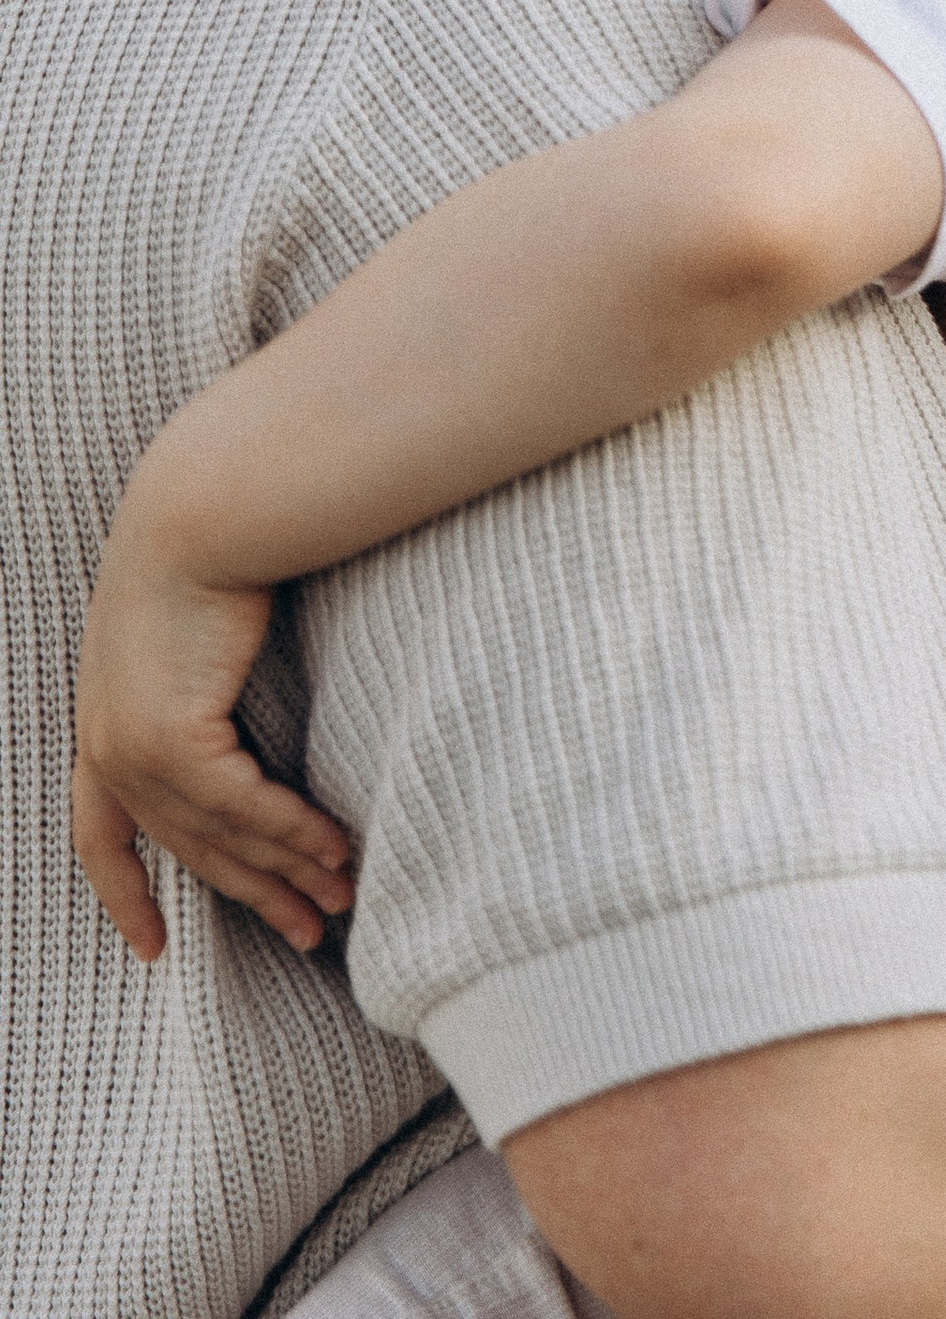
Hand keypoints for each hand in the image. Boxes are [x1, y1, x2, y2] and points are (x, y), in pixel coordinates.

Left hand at [73, 515, 353, 962]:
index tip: (151, 948)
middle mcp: (107, 745)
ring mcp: (131, 748)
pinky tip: (333, 847)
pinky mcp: (170, 739)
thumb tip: (249, 710)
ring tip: (340, 897)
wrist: (204, 504)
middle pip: (184, 847)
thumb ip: (210, 682)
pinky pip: (239, 806)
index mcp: (103, 721)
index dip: (124, 893)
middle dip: (251, 892)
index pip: (98, 833)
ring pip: (217, 837)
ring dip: (285, 872)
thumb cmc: (213, 548)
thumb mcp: (196, 629)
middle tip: (309, 928)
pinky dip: (289, 832)